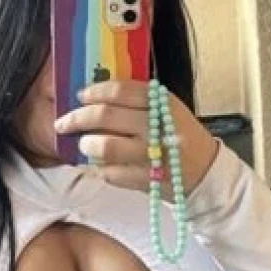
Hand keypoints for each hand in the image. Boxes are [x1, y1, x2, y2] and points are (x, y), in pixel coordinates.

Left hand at [54, 80, 218, 197]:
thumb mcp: (168, 111)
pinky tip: (103, 167)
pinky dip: (102, 170)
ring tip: (85, 146)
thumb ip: (137, 104)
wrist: (207, 174)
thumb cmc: (181, 139)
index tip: (79, 96)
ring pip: (106, 146)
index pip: (120, 90)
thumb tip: (95, 101)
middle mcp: (157, 127)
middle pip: (106, 116)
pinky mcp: (148, 181)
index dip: (94, 92)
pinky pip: (113, 173)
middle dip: (77, 119)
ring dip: (88, 145)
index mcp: (162, 103)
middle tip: (63, 124)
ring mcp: (152, 155)